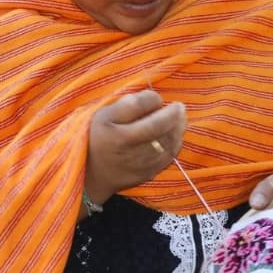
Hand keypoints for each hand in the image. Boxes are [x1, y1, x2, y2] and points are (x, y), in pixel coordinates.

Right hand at [85, 90, 185, 205]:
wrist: (92, 173)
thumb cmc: (97, 137)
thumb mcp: (103, 116)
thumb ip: (127, 104)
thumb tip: (153, 98)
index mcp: (118, 135)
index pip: (142, 114)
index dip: (153, 102)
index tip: (157, 97)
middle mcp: (131, 152)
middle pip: (160, 131)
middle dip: (174, 117)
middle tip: (179, 107)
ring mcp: (141, 166)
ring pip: (168, 145)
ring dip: (178, 130)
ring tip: (180, 118)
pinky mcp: (148, 175)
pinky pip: (168, 158)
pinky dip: (175, 144)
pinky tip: (175, 135)